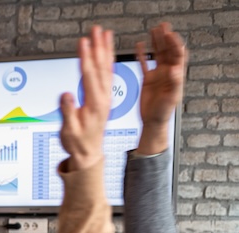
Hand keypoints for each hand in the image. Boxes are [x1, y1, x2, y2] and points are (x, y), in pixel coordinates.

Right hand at [59, 25, 113, 170]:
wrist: (89, 154)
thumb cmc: (78, 143)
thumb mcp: (69, 131)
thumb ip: (68, 112)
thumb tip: (66, 94)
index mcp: (95, 104)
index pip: (90, 75)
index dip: (86, 58)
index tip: (83, 43)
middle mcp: (103, 97)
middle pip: (101, 67)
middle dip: (98, 47)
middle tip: (96, 30)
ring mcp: (105, 96)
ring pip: (107, 68)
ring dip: (105, 49)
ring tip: (104, 34)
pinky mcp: (104, 97)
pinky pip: (107, 75)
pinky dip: (107, 60)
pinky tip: (106, 52)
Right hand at [136, 23, 185, 153]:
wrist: (152, 121)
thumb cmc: (164, 111)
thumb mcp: (171, 97)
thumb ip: (174, 82)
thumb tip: (175, 69)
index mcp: (175, 75)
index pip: (177, 55)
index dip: (174, 44)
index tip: (170, 35)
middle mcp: (167, 72)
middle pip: (167, 50)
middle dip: (165, 38)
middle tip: (162, 27)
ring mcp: (157, 74)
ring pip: (157, 54)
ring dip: (156, 42)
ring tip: (153, 30)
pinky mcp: (147, 79)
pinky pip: (144, 64)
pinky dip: (141, 54)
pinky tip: (139, 46)